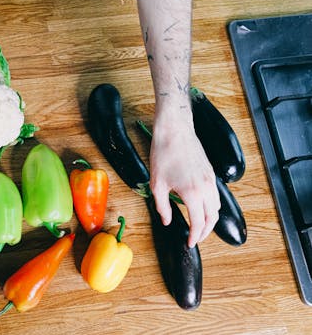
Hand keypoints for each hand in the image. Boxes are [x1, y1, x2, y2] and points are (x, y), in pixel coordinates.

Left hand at [150, 115, 219, 247]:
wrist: (175, 131)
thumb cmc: (163, 154)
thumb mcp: (156, 184)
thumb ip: (162, 206)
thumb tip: (167, 221)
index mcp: (192, 193)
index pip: (198, 223)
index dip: (194, 236)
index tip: (189, 243)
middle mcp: (206, 188)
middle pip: (212, 218)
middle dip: (204, 232)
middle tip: (195, 239)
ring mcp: (211, 180)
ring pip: (217, 207)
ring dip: (210, 220)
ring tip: (199, 226)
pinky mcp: (211, 173)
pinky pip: (216, 196)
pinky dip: (212, 207)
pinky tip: (201, 208)